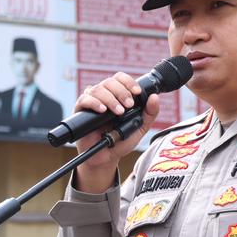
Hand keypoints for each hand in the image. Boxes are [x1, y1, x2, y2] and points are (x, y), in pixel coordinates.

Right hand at [72, 72, 160, 192]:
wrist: (106, 158)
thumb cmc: (121, 142)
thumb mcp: (139, 128)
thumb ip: (149, 114)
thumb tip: (155, 97)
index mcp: (117, 96)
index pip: (120, 79)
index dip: (128, 82)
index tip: (137, 92)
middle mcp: (104, 96)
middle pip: (110, 82)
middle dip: (121, 92)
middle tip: (128, 105)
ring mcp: (92, 102)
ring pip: (98, 89)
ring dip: (110, 98)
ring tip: (118, 112)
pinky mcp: (81, 111)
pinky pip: (84, 99)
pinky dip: (94, 102)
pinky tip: (102, 110)